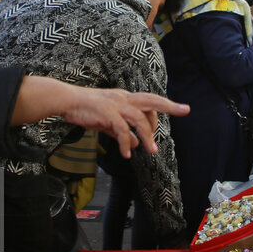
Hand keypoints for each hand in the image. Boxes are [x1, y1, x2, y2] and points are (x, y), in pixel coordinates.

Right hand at [62, 89, 189, 157]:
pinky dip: (125, 142)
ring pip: (138, 118)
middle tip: (185, 109)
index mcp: (126, 98)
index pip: (148, 104)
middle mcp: (124, 98)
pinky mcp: (106, 113)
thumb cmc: (86, 109)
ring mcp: (116, 105)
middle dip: (169, 105)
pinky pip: (121, 130)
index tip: (155, 132)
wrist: (66, 101)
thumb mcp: (108, 122)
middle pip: (151, 100)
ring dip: (147, 135)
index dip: (156, 118)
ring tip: (152, 151)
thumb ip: (123, 132)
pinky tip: (126, 154)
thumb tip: (136, 144)